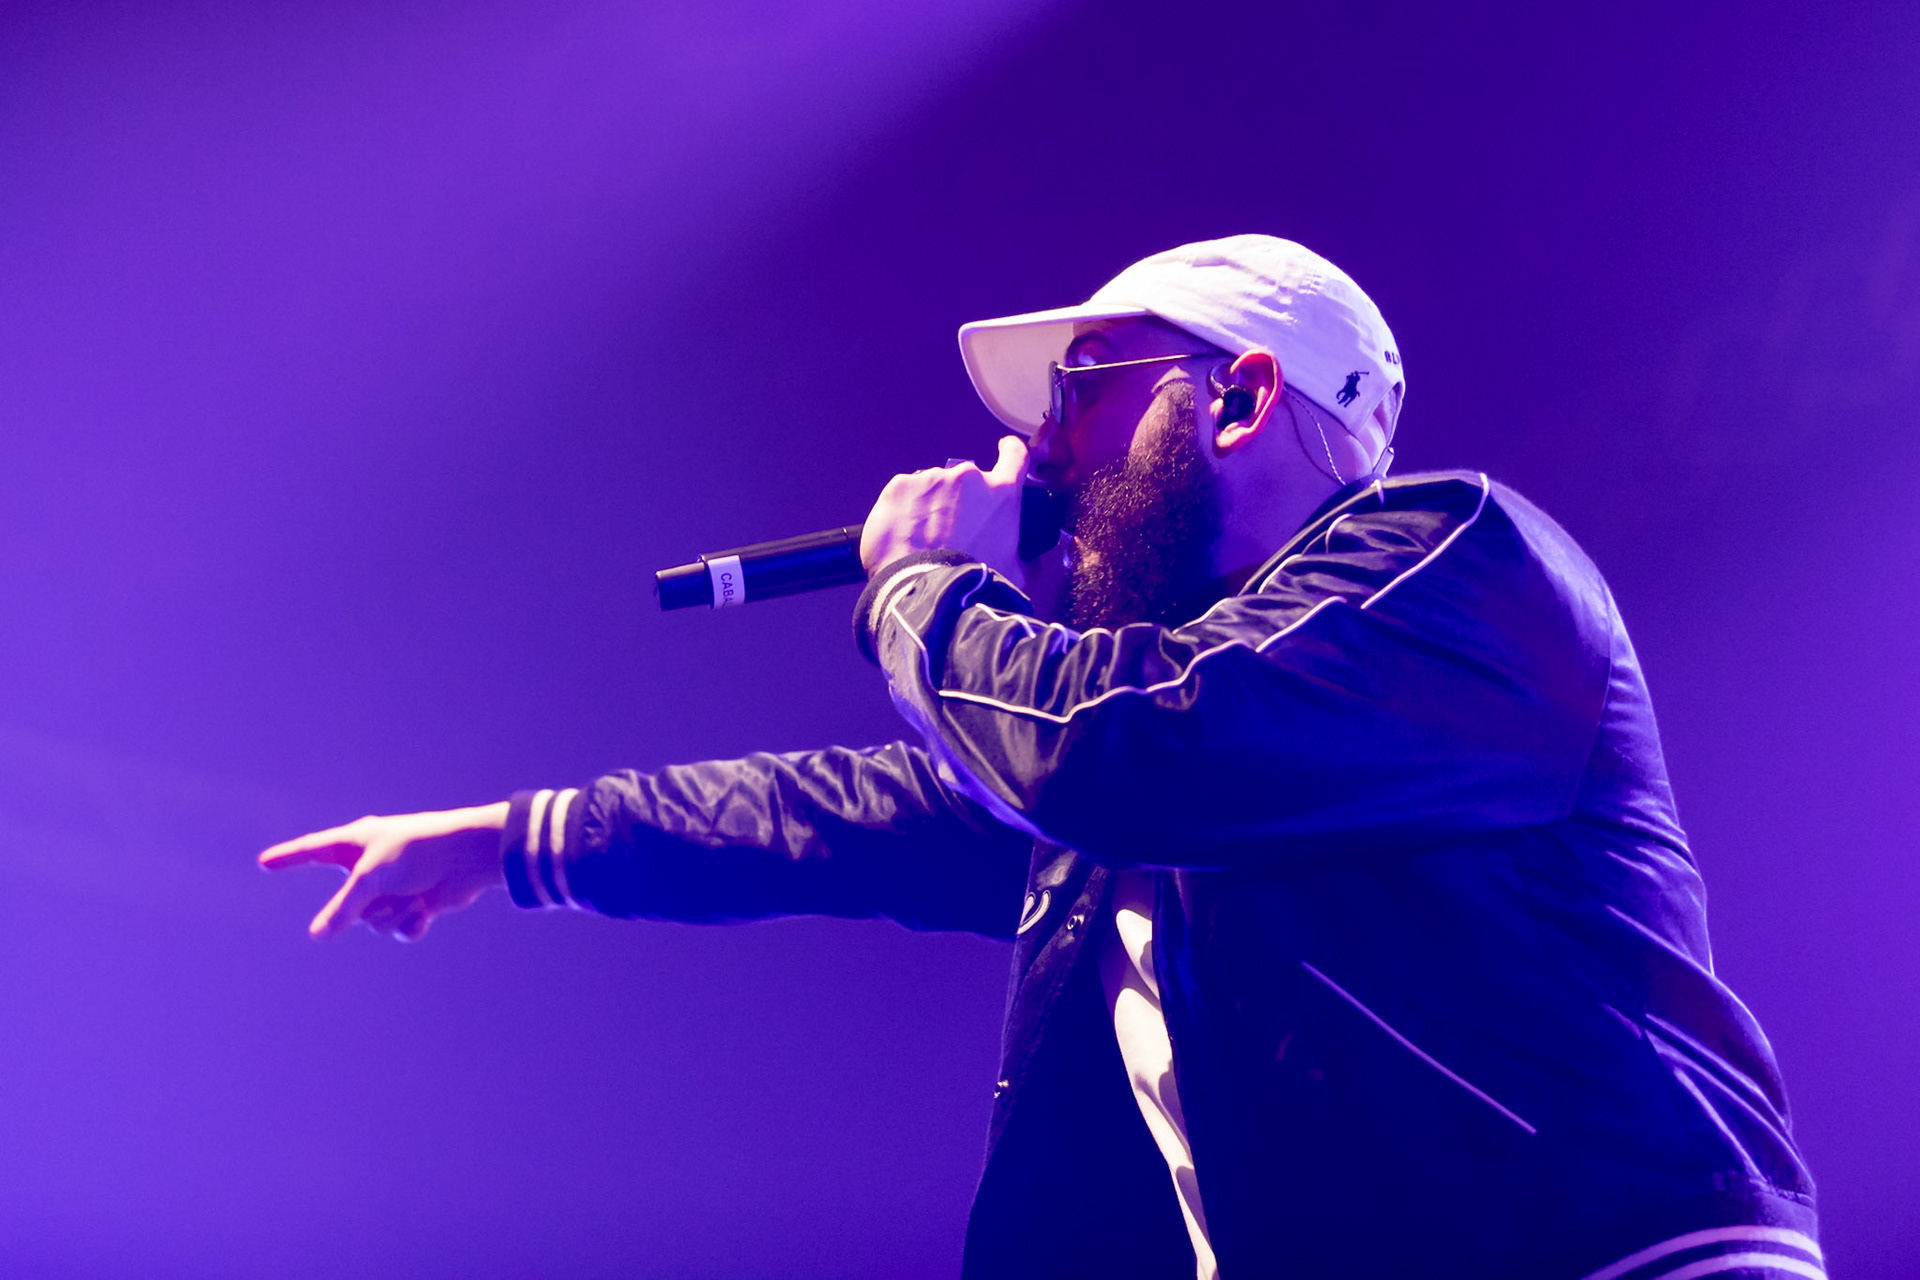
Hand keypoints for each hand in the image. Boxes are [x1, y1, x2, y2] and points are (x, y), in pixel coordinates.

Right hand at [257, 802, 508, 941]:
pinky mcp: (415, 903)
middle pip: (346, 905)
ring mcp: (393, 886)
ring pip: (373, 922)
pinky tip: (426, 910)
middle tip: (385, 893)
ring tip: (412, 898)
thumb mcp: (371, 878)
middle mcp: (371, 865)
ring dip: (391, 916)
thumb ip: (342, 908)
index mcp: (356, 843)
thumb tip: (318, 935)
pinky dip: (410, 923)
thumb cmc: (418, 852)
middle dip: (364, 908)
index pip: (312, 851)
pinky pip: (398, 928)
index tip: (265, 862)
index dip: (289, 857)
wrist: (469, 857)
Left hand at [860, 435, 1028, 587]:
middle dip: (959, 502)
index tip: (1005, 451)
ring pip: (932, 488)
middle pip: (966, 482)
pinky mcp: (900, 487)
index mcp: (1001, 494)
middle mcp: (967, 478)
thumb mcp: (1016, 574)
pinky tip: (904, 538)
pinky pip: (903, 495)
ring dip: (929, 507)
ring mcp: (931, 479)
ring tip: (924, 541)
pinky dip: (902, 512)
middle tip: (951, 533)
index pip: (1015, 456)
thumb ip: (1027, 558)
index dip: (1011, 452)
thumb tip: (1031, 559)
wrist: (929, 593)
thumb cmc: (974, 584)